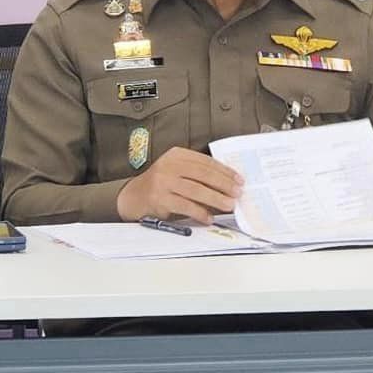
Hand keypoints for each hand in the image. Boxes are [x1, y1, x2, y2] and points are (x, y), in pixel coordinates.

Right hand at [115, 147, 243, 224]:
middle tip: (238, 193)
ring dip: (216, 199)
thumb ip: (198, 173)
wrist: (133, 196)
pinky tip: (209, 218)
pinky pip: (185, 206)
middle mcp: (169, 166)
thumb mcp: (177, 170)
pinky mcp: (159, 199)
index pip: (206, 162)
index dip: (225, 171)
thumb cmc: (162, 184)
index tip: (239, 179)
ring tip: (229, 205)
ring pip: (196, 190)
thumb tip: (228, 184)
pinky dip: (199, 212)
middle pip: (203, 174)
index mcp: (177, 155)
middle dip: (224, 184)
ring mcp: (162, 182)